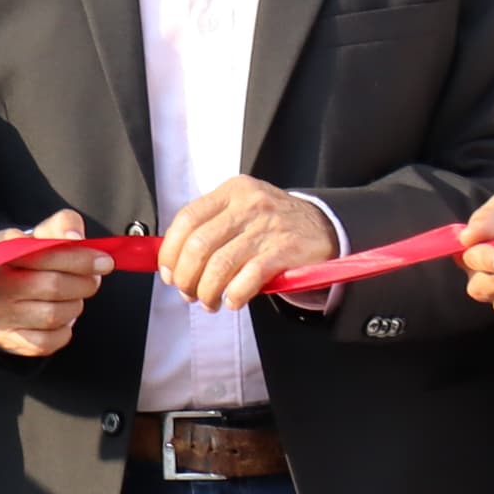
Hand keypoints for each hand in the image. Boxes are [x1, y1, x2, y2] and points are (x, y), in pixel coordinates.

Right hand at [0, 210, 110, 357]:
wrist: (12, 294)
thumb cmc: (37, 262)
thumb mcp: (48, 235)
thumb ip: (64, 225)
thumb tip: (74, 236)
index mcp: (3, 248)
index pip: (39, 250)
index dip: (75, 257)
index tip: (102, 260)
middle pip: (53, 284)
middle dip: (84, 283)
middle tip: (94, 280)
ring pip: (53, 314)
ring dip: (74, 307)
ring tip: (73, 299)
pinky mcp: (6, 337)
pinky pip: (48, 340)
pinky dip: (63, 332)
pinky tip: (61, 321)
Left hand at [162, 176, 340, 313]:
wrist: (324, 226)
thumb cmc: (271, 223)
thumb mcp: (241, 210)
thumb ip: (210, 227)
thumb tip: (173, 262)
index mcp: (231, 191)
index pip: (186, 219)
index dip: (171, 251)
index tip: (168, 273)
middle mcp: (248, 204)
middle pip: (199, 245)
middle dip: (186, 277)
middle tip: (187, 293)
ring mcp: (268, 226)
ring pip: (221, 265)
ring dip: (207, 291)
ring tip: (208, 302)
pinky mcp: (286, 249)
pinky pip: (249, 277)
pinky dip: (235, 294)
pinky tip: (233, 301)